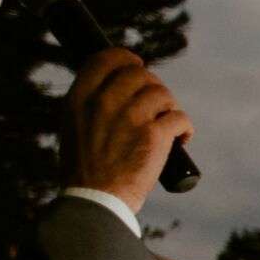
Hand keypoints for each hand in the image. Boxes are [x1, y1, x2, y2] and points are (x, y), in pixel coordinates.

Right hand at [62, 48, 193, 212]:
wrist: (95, 201)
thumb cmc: (86, 170)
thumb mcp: (75, 127)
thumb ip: (92, 104)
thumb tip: (119, 86)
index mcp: (80, 98)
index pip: (106, 59)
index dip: (126, 58)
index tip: (137, 64)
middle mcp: (104, 102)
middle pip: (140, 73)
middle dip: (152, 87)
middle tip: (155, 107)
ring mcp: (130, 117)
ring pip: (163, 93)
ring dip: (169, 107)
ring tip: (166, 124)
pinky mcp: (154, 136)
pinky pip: (179, 117)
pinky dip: (184, 128)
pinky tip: (181, 139)